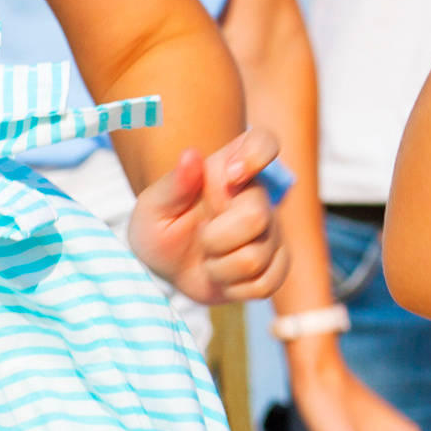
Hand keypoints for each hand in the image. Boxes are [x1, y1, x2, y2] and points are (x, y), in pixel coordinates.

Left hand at [129, 127, 287, 303]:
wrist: (168, 267)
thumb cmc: (160, 228)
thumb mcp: (152, 207)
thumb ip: (173, 185)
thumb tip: (191, 156)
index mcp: (229, 169)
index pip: (263, 142)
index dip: (256, 155)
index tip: (229, 175)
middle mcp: (258, 196)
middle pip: (256, 216)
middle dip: (217, 238)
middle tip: (201, 239)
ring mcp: (272, 232)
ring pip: (256, 258)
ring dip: (220, 268)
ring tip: (209, 260)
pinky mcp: (278, 264)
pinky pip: (265, 284)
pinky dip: (234, 287)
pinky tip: (223, 276)